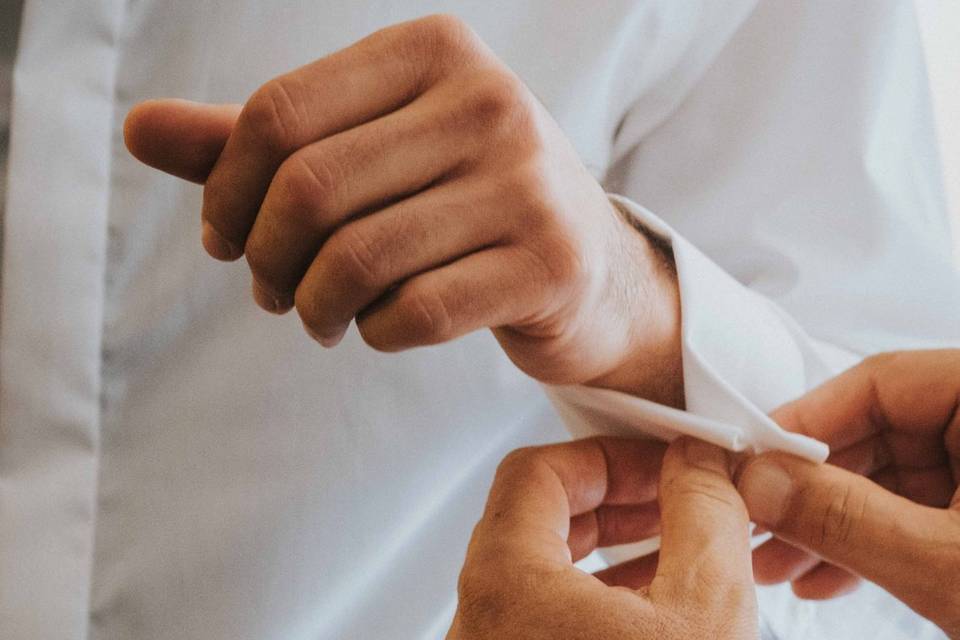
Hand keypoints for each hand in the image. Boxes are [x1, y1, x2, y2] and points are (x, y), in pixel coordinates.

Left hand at [123, 15, 681, 403]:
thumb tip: (138, 129)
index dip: (224, 190)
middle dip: (265, 259)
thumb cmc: (461, 201)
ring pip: (357, 259)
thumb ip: (259, 141)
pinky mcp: (549, 264)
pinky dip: (376, 333)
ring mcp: (528, 183)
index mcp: (435, 51)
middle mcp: (489, 102)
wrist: (590, 266)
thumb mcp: (370, 150)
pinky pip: (417, 313)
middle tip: (268, 292)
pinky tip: (379, 329)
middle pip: (310, 188)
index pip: (279, 113)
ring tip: (317, 316)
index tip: (224, 241)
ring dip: (313, 306)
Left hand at [448, 437, 756, 639]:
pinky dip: (602, 594)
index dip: (610, 456)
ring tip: (679, 542)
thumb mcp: (702, 611)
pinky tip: (656, 598)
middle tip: (677, 495)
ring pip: (547, 569)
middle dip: (620, 498)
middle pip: (541, 517)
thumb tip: (698, 464)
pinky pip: (550, 614)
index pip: (537, 471)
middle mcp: (483, 616)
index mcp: (504, 582)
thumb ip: (703, 517)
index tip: (663, 463)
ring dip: (614, 545)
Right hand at [737, 350, 959, 637]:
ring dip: (828, 524)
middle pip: (876, 433)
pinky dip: (869, 543)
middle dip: (809, 489)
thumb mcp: (947, 564)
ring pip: (889, 479)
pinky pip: (915, 512)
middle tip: (753, 521)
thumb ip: (846, 517)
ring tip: (776, 565)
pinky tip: (824, 578)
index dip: (807, 422)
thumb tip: (762, 482)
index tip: (752, 460)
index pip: (882, 382)